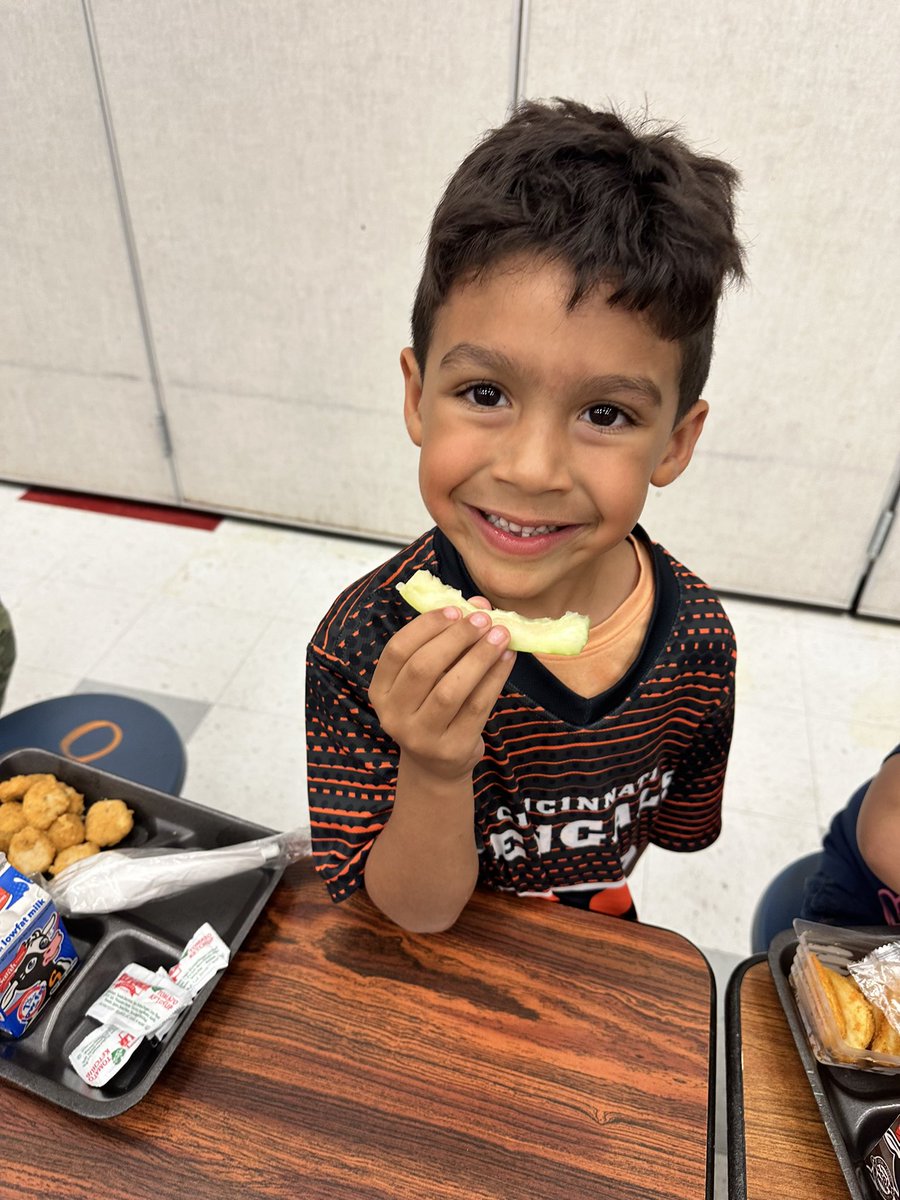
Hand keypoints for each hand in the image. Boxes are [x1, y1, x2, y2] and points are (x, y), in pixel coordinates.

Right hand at [370, 605, 515, 781]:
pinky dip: (495, 678)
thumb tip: (479, 605)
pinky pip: (476, 707)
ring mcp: (420, 736)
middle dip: (455, 638)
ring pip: (450, 690)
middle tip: (483, 619)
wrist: (436, 765)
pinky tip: (507, 658)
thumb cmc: (432, 708)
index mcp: (380, 691)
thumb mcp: (428, 680)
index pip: (397, 651)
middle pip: (422, 668)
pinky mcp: (451, 748)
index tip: (454, 609)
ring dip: (479, 657)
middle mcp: (393, 715)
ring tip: (501, 634)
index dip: (426, 627)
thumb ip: (446, 643)